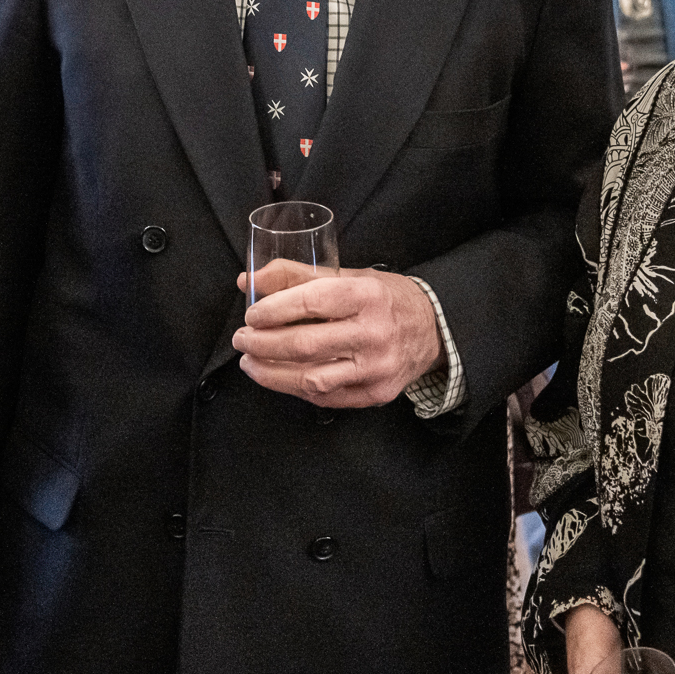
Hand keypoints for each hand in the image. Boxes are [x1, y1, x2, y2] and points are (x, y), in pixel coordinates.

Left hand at [231, 262, 443, 407]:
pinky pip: (326, 396)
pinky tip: (279, 376)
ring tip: (251, 361)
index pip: (311, 302)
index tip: (251, 315)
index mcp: (368, 295)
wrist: (433, 331)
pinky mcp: (376, 393)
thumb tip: (249, 281)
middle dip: (263, 344)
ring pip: (311, 378)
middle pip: (305, 345)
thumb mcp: (348, 276)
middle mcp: (375, 333)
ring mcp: (377, 368)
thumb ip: (297, 276)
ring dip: (272, 373)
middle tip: (242, 339)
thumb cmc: (384, 299)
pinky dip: (295, 387)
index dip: (274, 310)